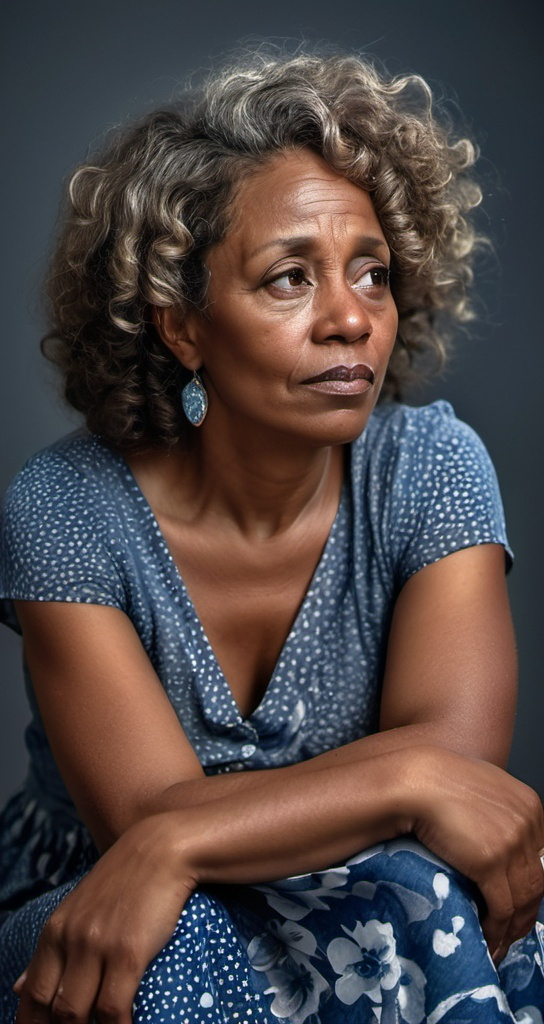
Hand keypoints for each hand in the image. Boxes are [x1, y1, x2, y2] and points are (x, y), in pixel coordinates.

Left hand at [14, 813, 194, 1023]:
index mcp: (54, 930)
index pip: (31, 994)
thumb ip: (52, 948)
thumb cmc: (125, 881)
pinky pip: (113, 1009)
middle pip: (51, 1009)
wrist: (163, 850)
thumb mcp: (79, 909)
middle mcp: (70, 939)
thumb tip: (16, 987)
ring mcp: (97, 946)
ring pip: (76, 1015)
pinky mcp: (128, 952)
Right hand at [410, 747, 543, 963]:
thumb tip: (496, 837)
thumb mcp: (481, 787)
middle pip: (536, 882)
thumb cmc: (437, 780)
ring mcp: (511, 843)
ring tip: (498, 941)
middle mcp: (527, 824)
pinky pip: (501, 907)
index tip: (518, 903)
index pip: (541, 858)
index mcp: (530, 806)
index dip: (529, 885)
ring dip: (511, 928)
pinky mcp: (491, 862)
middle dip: (524, 913)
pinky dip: (496, 929)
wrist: (415, 782)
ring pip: (523, 899)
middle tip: (510, 931)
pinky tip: (486, 938)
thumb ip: (499, 811)